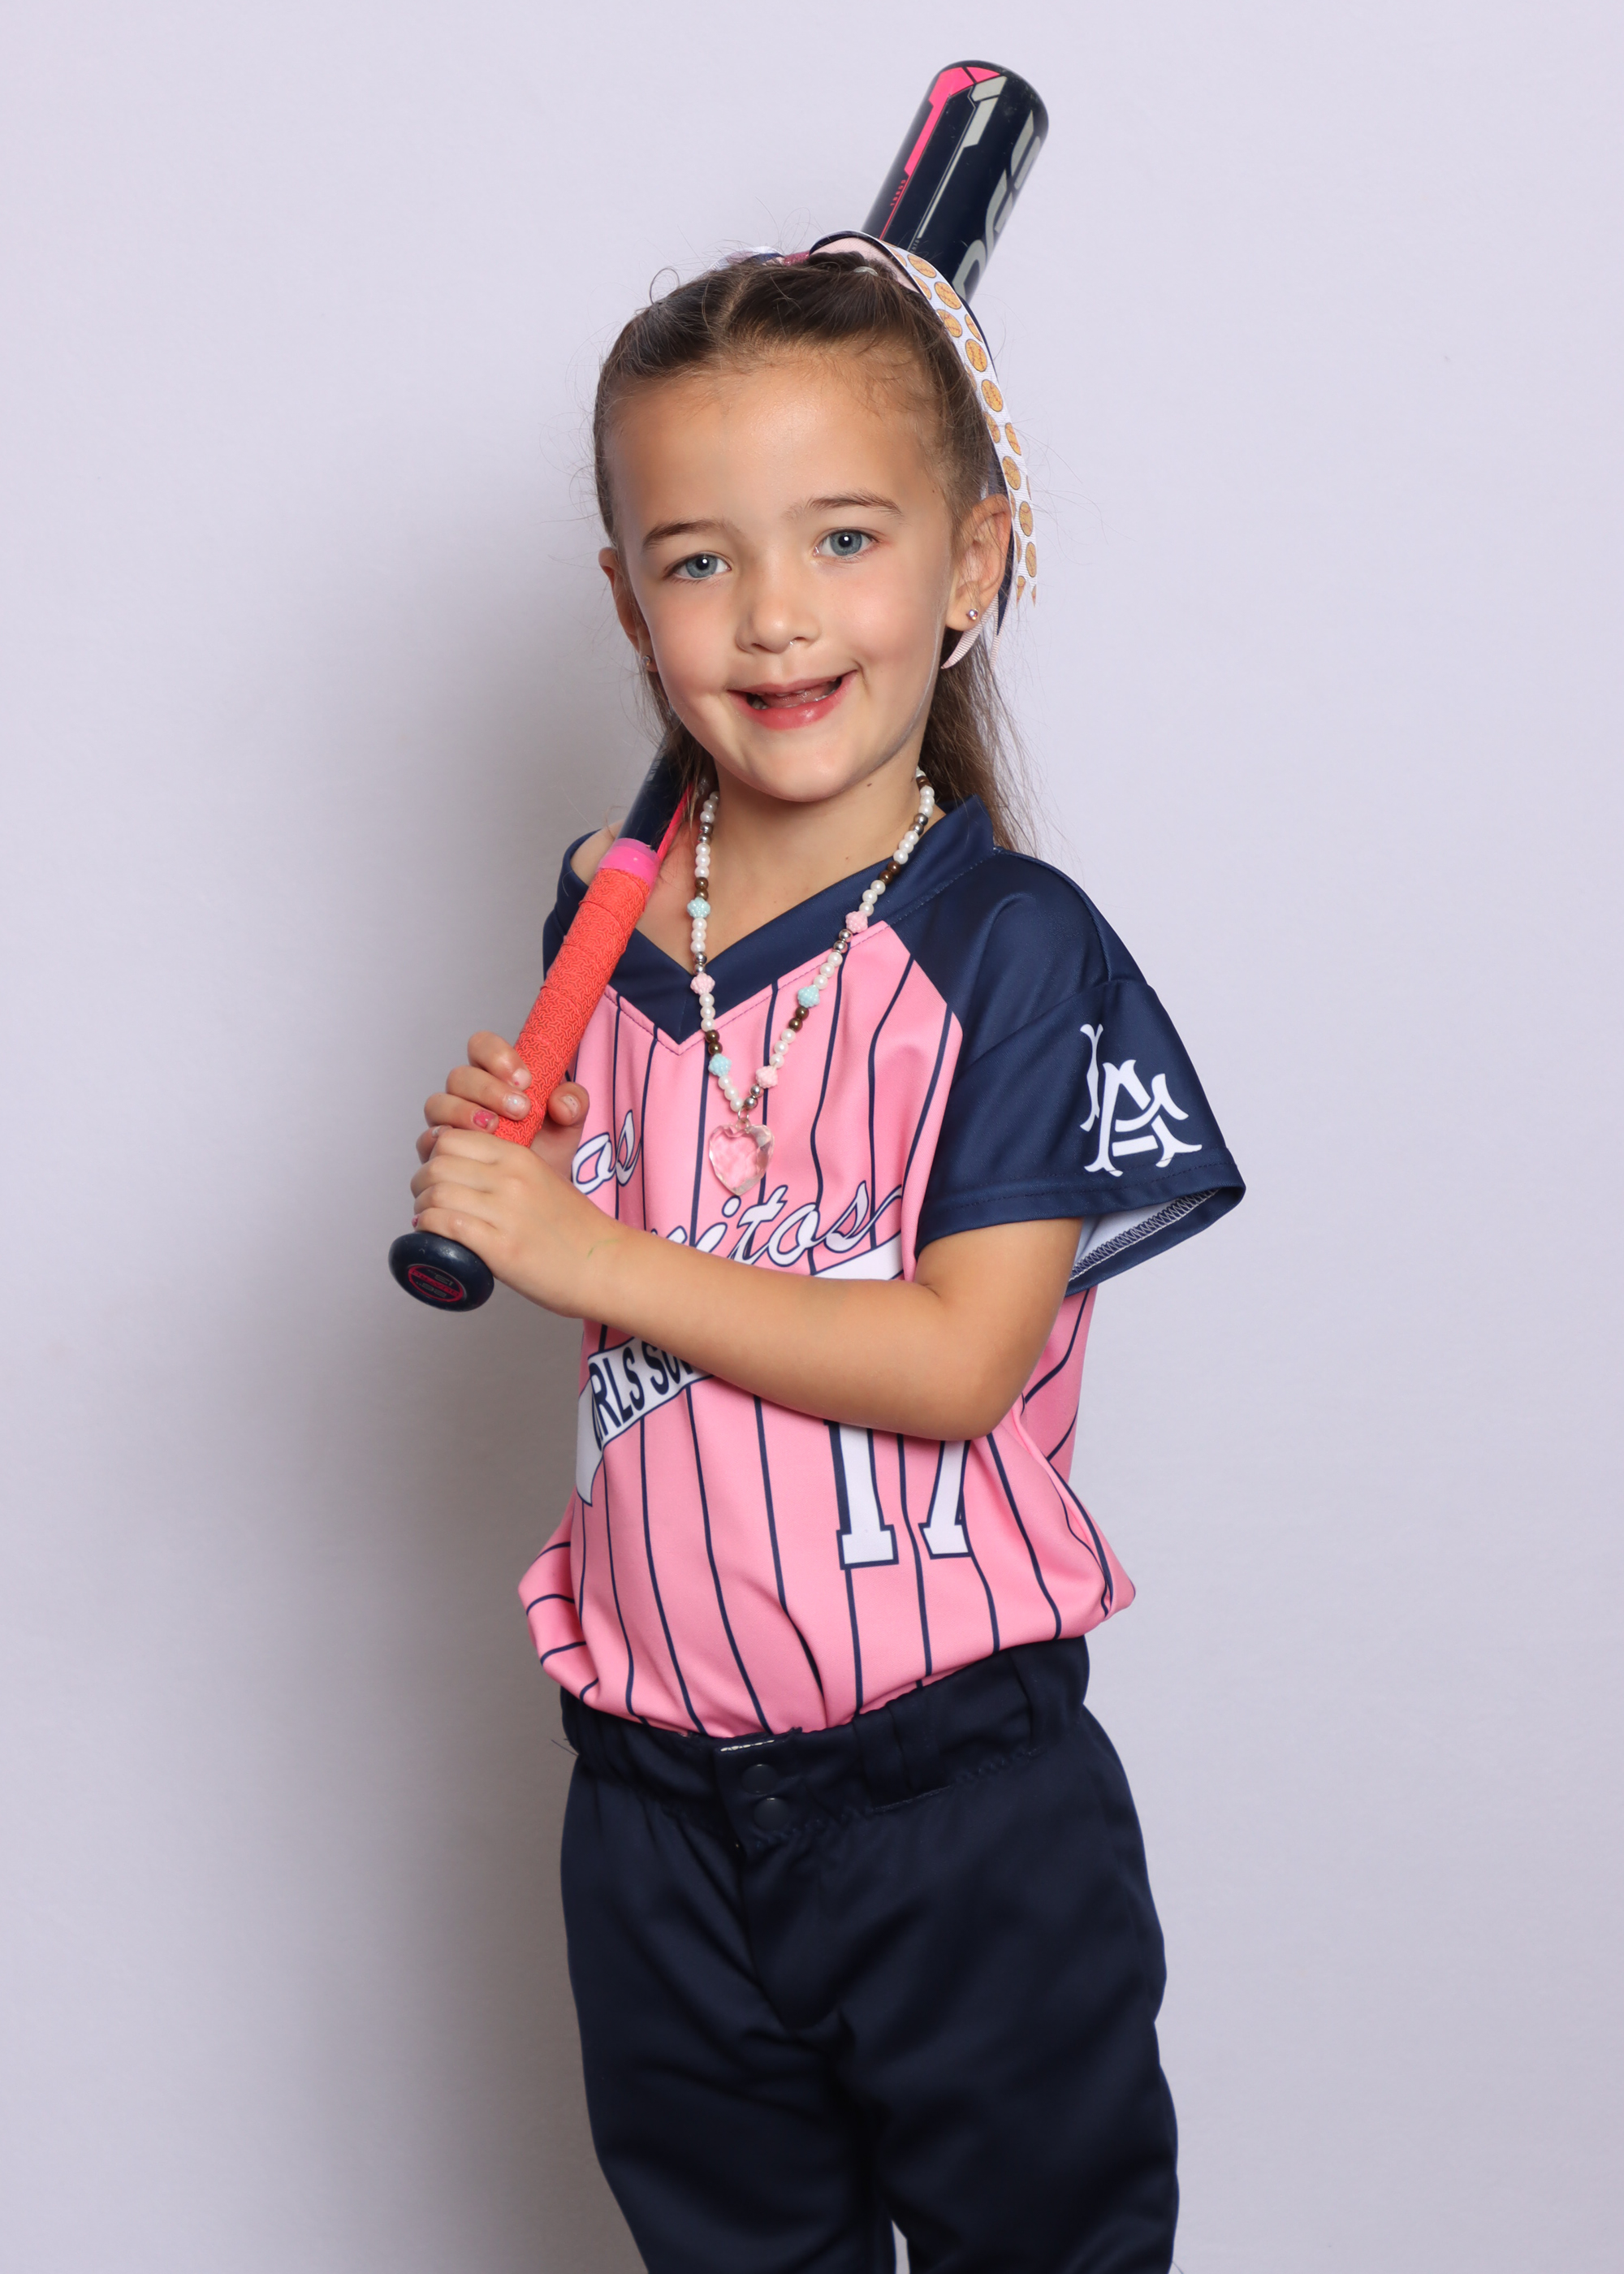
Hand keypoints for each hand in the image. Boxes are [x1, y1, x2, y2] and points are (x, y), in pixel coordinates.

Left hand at [408, 1125, 625, 1315]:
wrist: (607, 1266)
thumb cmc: (575, 1231)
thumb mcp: (543, 1180)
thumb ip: (506, 1172)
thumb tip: (462, 1179)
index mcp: (520, 1157)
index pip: (452, 1138)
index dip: (436, 1156)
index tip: (439, 1176)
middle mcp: (510, 1179)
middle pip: (437, 1164)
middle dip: (422, 1184)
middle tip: (427, 1201)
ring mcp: (505, 1212)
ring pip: (435, 1193)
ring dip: (422, 1208)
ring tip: (428, 1222)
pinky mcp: (501, 1247)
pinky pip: (446, 1225)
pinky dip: (430, 1230)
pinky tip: (433, 1238)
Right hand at [418, 1030, 587, 1180]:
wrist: (537, 1194)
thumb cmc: (549, 1150)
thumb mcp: (570, 1125)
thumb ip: (574, 1103)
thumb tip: (563, 1103)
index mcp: (494, 1076)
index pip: (482, 1047)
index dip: (497, 1056)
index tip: (525, 1079)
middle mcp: (466, 1094)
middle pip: (460, 1076)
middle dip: (489, 1089)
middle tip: (520, 1109)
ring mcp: (449, 1121)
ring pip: (439, 1103)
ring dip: (465, 1112)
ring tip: (495, 1128)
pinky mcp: (439, 1150)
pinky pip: (428, 1139)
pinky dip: (445, 1140)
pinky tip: (469, 1147)